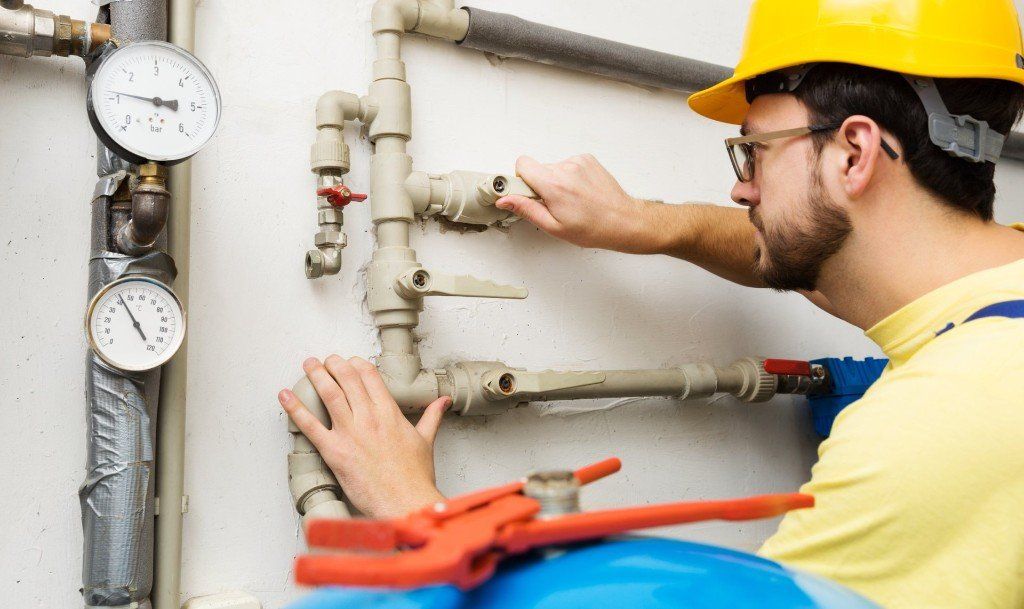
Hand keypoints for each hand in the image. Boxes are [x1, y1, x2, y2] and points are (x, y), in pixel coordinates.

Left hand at [279, 356, 449, 518]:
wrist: (405, 501)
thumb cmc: (415, 477)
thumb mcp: (425, 440)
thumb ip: (431, 417)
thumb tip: (442, 402)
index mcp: (389, 413)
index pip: (370, 376)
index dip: (357, 364)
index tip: (350, 361)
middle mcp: (369, 418)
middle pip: (348, 379)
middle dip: (334, 364)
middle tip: (326, 359)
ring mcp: (350, 433)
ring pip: (329, 394)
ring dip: (316, 375)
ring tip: (308, 365)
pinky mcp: (335, 452)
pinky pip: (310, 426)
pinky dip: (296, 409)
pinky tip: (286, 396)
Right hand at [496, 154, 665, 253]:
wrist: (622, 221)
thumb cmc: (592, 228)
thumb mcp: (554, 227)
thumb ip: (526, 209)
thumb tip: (505, 200)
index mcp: (554, 185)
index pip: (522, 164)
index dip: (521, 180)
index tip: (525, 193)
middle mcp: (566, 168)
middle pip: (537, 168)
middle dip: (540, 185)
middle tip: (554, 204)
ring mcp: (578, 162)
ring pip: (553, 168)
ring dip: (556, 182)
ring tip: (571, 200)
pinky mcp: (587, 159)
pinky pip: (567, 165)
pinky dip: (569, 177)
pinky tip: (579, 192)